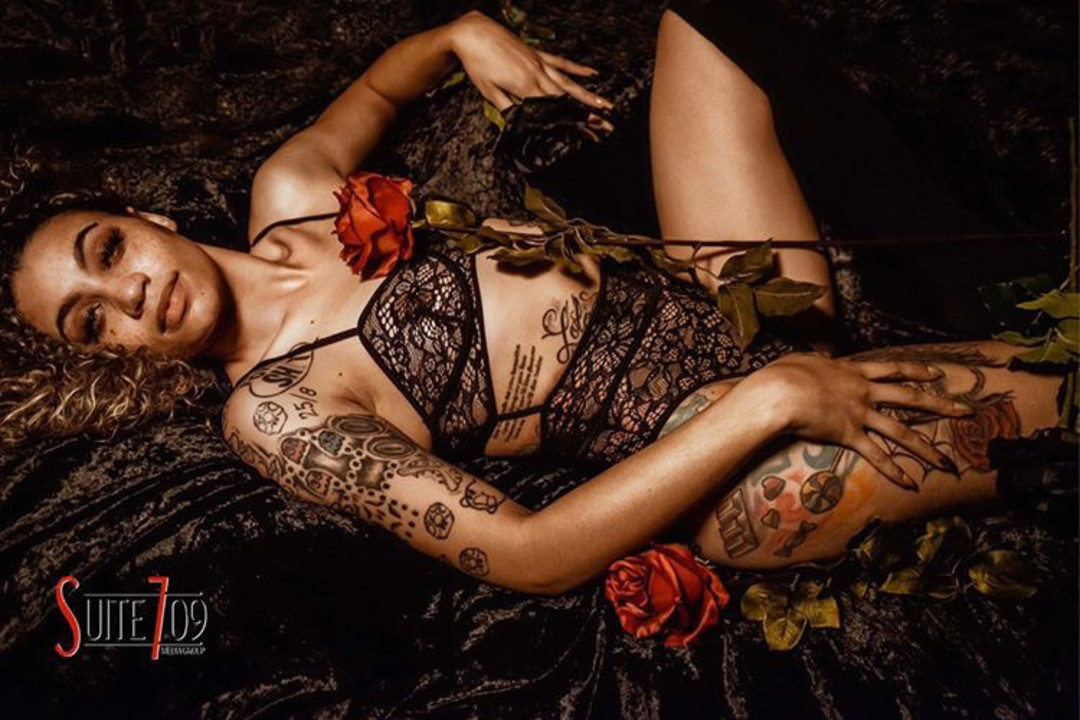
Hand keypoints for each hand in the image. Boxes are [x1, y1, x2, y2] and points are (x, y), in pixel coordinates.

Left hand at [448, 10, 614, 126]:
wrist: (473, 33)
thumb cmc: (477, 62)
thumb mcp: (488, 90)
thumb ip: (507, 107)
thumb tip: (519, 124)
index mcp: (525, 87)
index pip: (552, 109)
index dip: (570, 122)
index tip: (587, 133)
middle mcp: (537, 75)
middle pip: (566, 98)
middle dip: (587, 113)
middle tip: (605, 127)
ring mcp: (539, 63)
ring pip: (569, 82)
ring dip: (588, 94)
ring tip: (606, 104)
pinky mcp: (537, 54)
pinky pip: (561, 62)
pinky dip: (577, 68)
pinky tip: (592, 73)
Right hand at [746, 353, 971, 487]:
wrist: (780, 392)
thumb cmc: (784, 374)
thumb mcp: (802, 360)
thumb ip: (817, 361)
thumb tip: (819, 361)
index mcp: (853, 372)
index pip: (893, 369)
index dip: (917, 371)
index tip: (936, 374)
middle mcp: (864, 392)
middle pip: (910, 397)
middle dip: (941, 405)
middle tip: (966, 411)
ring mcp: (860, 414)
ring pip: (901, 431)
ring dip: (926, 448)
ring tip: (947, 461)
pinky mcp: (850, 435)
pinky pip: (876, 455)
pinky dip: (893, 470)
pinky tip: (909, 482)